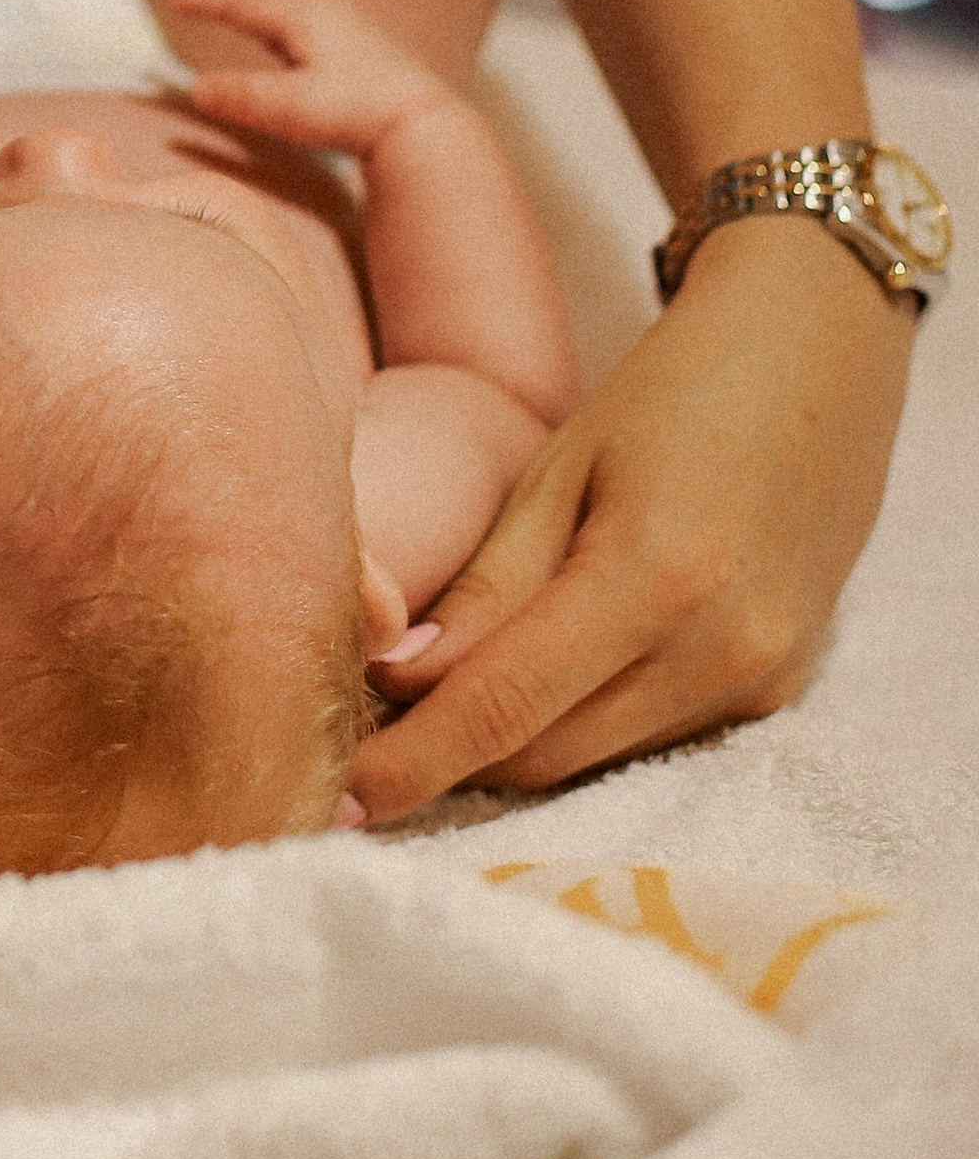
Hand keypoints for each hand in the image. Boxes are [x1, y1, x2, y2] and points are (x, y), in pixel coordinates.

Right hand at [150, 0, 445, 157]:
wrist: (420, 119)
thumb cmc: (355, 113)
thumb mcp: (290, 109)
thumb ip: (242, 96)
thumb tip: (196, 88)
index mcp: (299, 16)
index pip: (240, 0)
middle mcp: (320, 7)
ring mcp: (344, 19)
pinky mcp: (360, 36)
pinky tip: (296, 1)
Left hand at [349, 213, 912, 817]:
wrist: (822, 352)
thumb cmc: (675, 388)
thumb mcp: (562, 464)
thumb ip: (488, 586)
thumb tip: (402, 682)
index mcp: (655, 579)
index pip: (505, 709)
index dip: (413, 764)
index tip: (336, 805)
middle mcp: (720, 651)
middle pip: (544, 756)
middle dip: (448, 758)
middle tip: (370, 734)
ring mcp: (760, 680)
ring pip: (594, 759)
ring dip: (513, 744)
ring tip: (448, 696)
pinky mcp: (778, 689)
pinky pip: (648, 736)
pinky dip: (583, 721)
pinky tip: (548, 674)